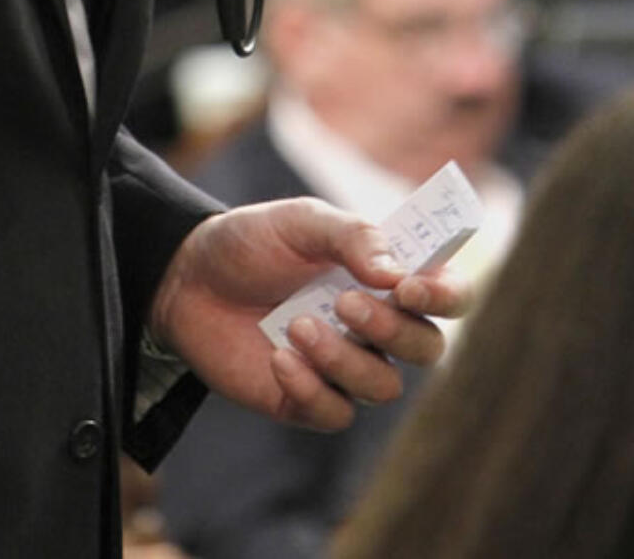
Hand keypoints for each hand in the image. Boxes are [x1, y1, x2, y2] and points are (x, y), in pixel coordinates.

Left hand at [147, 198, 469, 431]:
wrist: (186, 277)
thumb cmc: (251, 243)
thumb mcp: (300, 221)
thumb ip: (352, 236)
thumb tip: (397, 272)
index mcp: (385, 277)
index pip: (448, 294)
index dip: (446, 295)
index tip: (410, 286)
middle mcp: (375, 326)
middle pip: (428, 348)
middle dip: (394, 331)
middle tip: (346, 303)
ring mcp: (344, 366)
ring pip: (383, 387)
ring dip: (344, 359)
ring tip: (297, 324)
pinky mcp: (307, 400)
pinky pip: (335, 413)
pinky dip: (311, 388)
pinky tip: (278, 358)